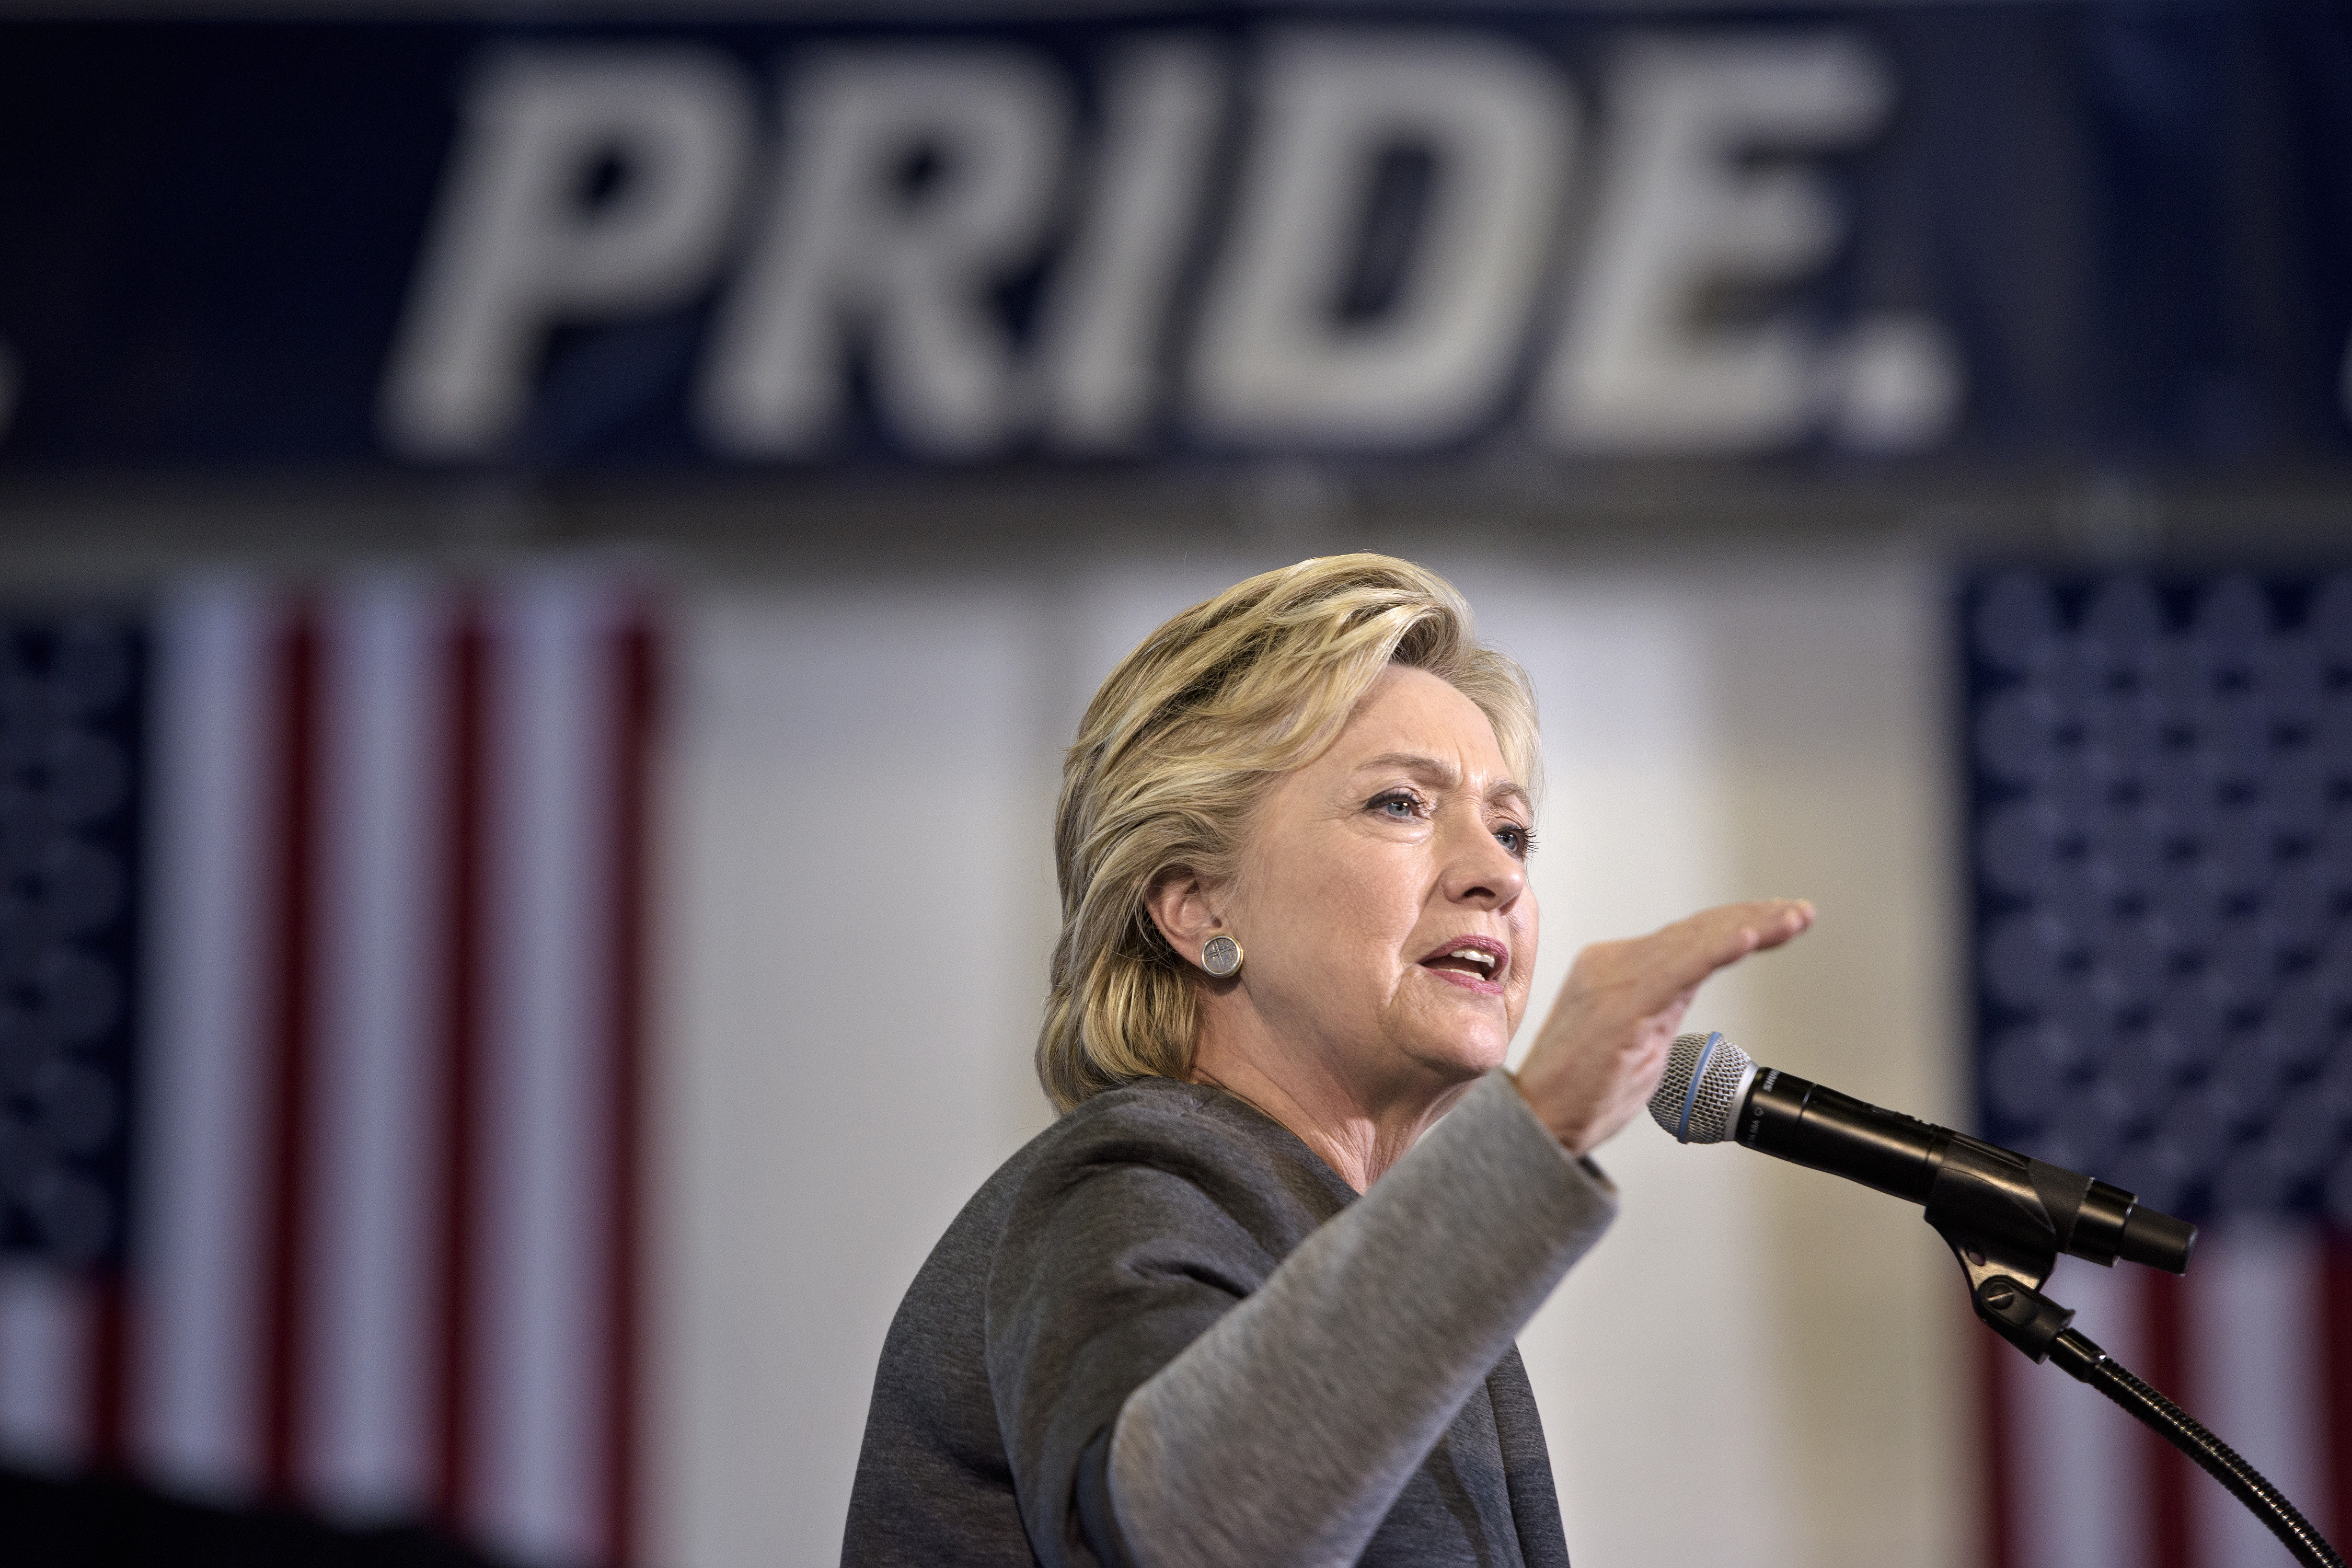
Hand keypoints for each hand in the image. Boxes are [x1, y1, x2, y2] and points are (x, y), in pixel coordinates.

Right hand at [1511, 899, 1813, 1156]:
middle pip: (1697, 930)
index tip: (1781, 920)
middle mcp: (1612, 961)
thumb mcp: (1639, 1038)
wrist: (1541, 1124)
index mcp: (1615, 967)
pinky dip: (1719, 949)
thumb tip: (1690, 990)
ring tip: (1793, 918)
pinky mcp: (1623, 1003)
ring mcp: (1615, 978)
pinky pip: (1681, 967)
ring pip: (1696, 941)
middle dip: (1756, 917)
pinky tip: (1751, 937)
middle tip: (1801, 913)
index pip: (1688, 936)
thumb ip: (1663, 1005)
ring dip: (1752, 926)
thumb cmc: (1583, 1091)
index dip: (1738, 924)